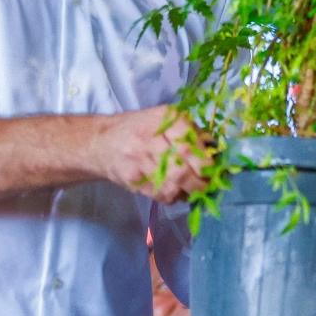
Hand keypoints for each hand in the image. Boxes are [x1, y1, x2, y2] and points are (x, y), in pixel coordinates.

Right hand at [92, 106, 212, 203]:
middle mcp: (151, 138)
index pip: (190, 143)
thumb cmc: (140, 129)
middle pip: (181, 167)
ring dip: (188, 192)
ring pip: (172, 185)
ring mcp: (139, 160)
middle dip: (200, 182)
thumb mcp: (165, 120)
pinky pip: (160, 194)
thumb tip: (215, 150)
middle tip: (208, 186)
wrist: (101, 143)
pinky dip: (173, 197)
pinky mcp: (132, 180)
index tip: (213, 170)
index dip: (204, 162)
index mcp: (165, 119)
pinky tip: (176, 192)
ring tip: (194, 190)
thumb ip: (190, 132)